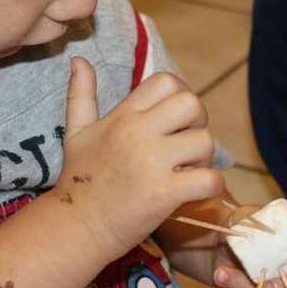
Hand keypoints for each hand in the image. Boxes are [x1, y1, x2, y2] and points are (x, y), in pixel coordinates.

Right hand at [59, 57, 223, 256]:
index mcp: (123, 116)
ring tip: (186, 171)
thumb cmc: (79, 180)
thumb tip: (78, 60)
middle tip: (186, 145)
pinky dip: (211, 186)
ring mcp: (151, 164)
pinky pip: (208, 180)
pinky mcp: (163, 194)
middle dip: (199, 123)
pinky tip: (194, 192)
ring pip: (205, 142)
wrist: (76, 227)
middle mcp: (137, 134)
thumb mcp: (75, 132)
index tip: (175, 119)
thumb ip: (81, 94)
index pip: (166, 81)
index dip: (180, 94)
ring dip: (204, 159)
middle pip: (192, 104)